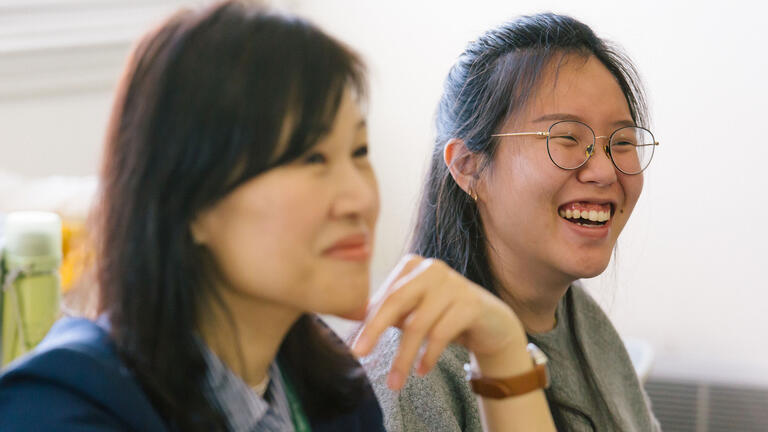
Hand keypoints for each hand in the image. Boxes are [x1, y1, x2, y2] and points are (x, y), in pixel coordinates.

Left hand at [351, 254, 527, 390]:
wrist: (491, 323)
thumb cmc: (444, 317)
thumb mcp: (413, 313)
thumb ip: (387, 316)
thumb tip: (353, 333)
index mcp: (412, 266)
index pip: (384, 295)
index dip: (366, 321)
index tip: (353, 346)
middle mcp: (431, 269)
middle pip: (396, 301)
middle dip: (375, 330)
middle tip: (360, 354)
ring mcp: (453, 283)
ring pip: (418, 324)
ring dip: (404, 357)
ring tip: (395, 382)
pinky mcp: (471, 303)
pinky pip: (441, 334)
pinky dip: (428, 356)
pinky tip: (422, 371)